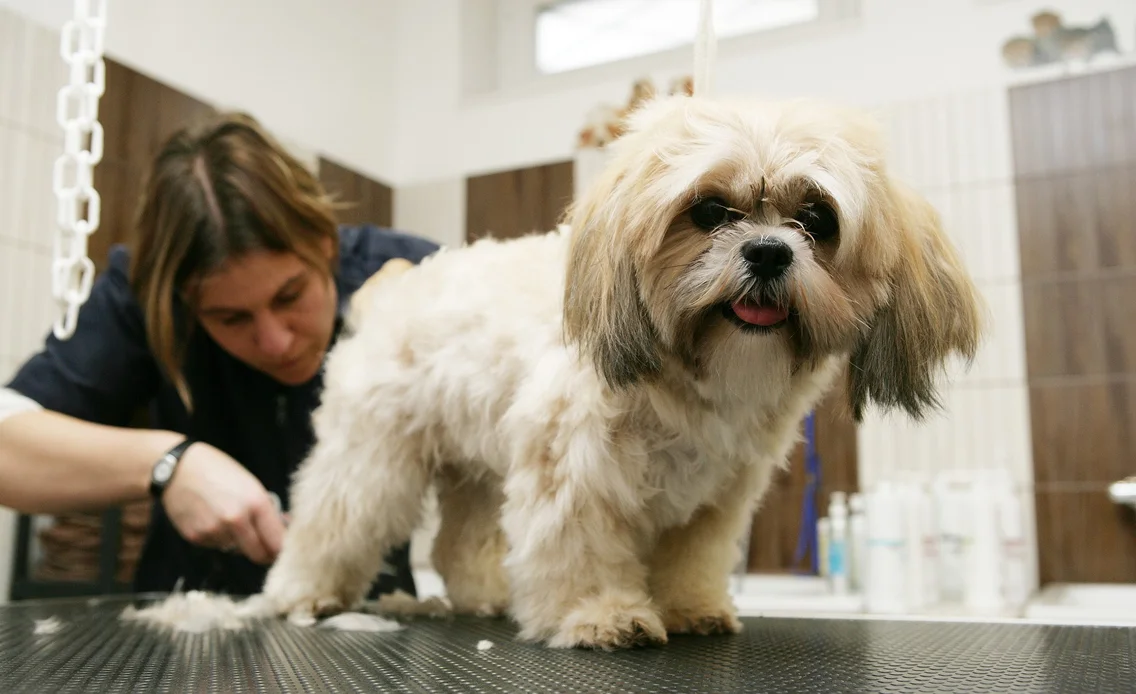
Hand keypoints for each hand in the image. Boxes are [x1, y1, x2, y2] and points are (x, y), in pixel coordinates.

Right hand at [161, 442, 285, 564]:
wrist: (177, 467)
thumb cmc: (219, 471)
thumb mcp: (250, 484)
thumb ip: (267, 510)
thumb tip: (283, 529)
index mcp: (256, 503)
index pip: (277, 542)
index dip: (283, 549)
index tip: (285, 551)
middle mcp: (236, 520)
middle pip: (259, 555)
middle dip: (265, 553)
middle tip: (266, 547)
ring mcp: (215, 531)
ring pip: (236, 550)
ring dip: (238, 542)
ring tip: (227, 517)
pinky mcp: (196, 537)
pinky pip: (216, 545)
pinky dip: (219, 537)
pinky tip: (211, 517)